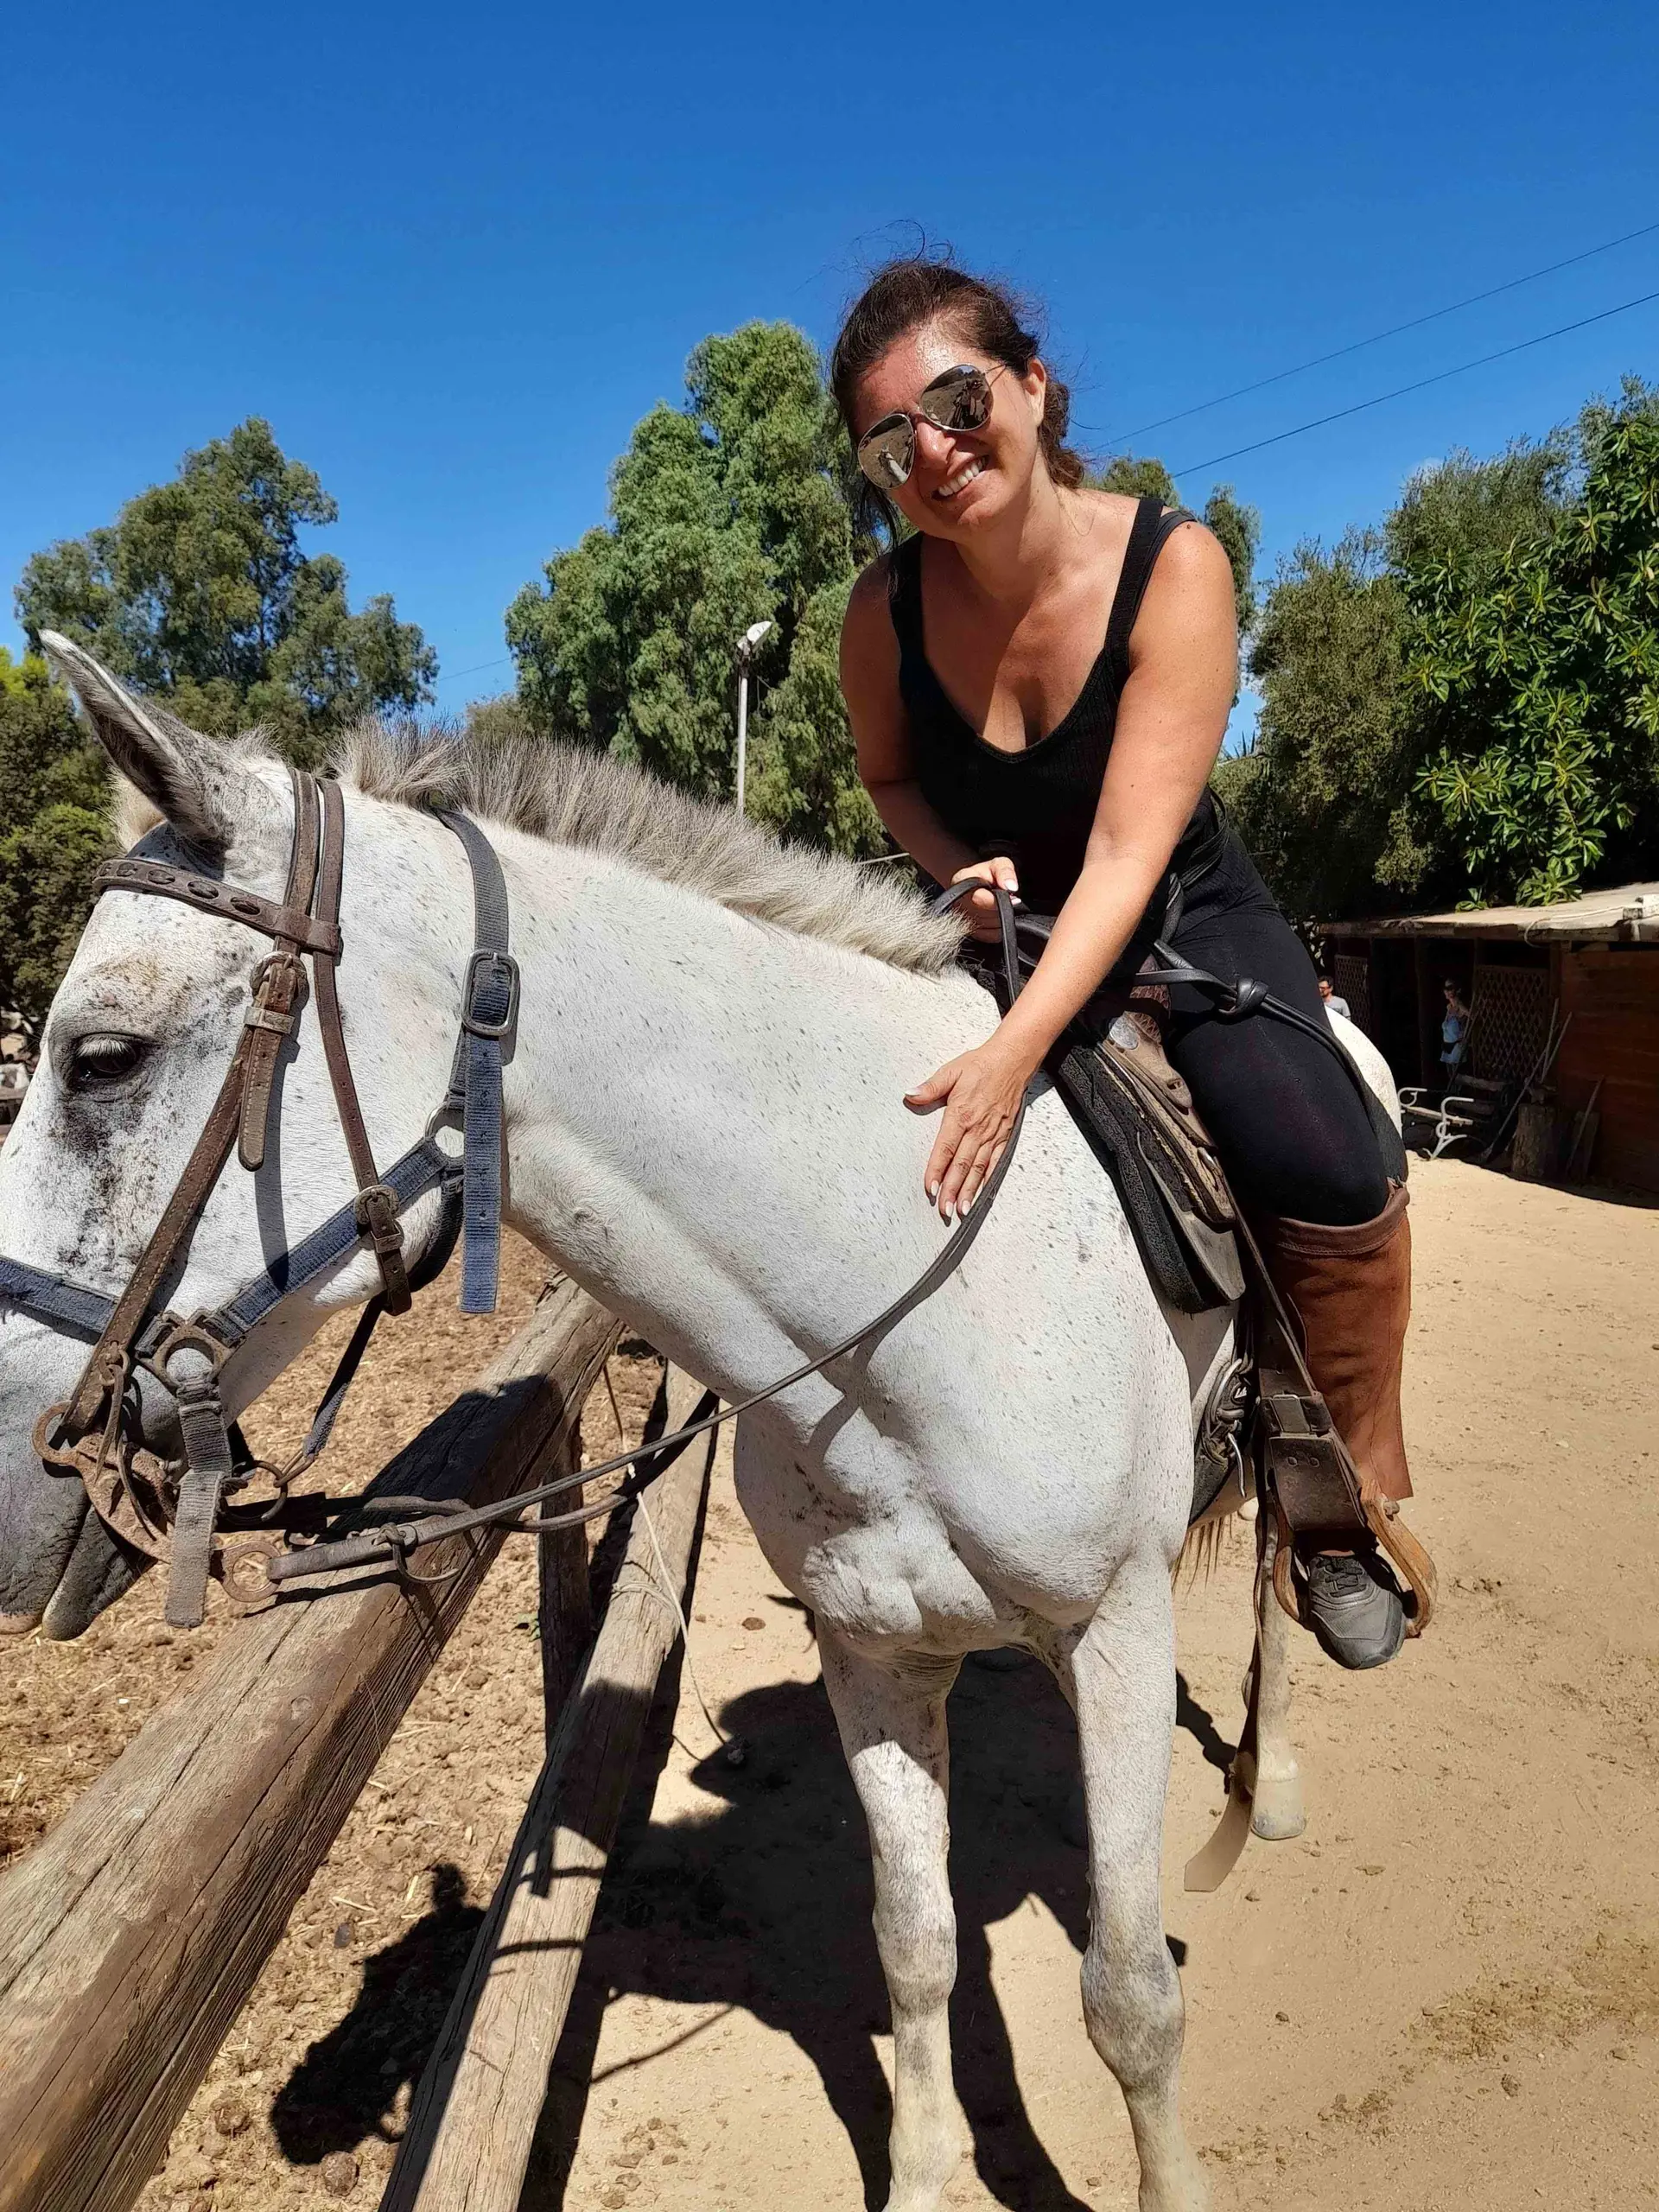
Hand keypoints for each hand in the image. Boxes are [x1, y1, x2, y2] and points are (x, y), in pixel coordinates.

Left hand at [904, 1031, 1035, 1220]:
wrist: (1013, 1060)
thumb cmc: (982, 1065)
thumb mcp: (951, 1071)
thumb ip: (930, 1088)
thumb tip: (910, 1095)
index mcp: (961, 1114)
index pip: (945, 1148)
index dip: (937, 1170)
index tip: (931, 1187)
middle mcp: (978, 1128)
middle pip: (962, 1165)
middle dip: (952, 1189)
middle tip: (944, 1209)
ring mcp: (993, 1133)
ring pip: (978, 1168)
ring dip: (969, 1190)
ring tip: (961, 1209)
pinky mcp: (1004, 1135)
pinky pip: (995, 1161)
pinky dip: (987, 1179)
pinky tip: (981, 1193)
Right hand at [950, 856, 1018, 941]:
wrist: (973, 885)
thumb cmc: (985, 874)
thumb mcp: (998, 864)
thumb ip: (1005, 871)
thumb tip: (1011, 887)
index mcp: (960, 882)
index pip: (979, 898)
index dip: (997, 900)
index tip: (1013, 899)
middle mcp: (957, 903)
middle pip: (987, 914)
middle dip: (1002, 907)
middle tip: (1007, 899)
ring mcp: (960, 921)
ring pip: (991, 926)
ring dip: (1001, 917)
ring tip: (998, 906)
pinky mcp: (969, 934)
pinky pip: (992, 936)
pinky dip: (1000, 928)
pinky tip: (996, 917)